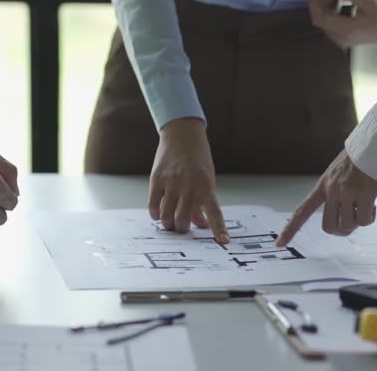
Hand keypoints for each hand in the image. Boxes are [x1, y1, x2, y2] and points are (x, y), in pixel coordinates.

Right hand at [149, 118, 228, 242]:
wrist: (182, 135)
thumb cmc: (197, 159)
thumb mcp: (207, 179)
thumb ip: (203, 204)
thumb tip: (203, 226)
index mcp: (206, 186)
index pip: (215, 212)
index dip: (219, 229)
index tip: (223, 241)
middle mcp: (189, 186)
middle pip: (183, 219)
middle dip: (182, 229)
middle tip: (182, 228)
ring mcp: (171, 183)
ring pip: (167, 215)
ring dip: (169, 224)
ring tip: (170, 223)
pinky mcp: (156, 179)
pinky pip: (153, 204)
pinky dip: (155, 214)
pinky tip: (158, 215)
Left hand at [276, 149, 376, 245]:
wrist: (372, 147)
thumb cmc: (356, 162)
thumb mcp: (336, 176)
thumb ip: (333, 195)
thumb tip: (342, 221)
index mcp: (322, 186)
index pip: (301, 211)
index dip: (290, 229)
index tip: (279, 244)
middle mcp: (331, 190)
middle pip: (329, 227)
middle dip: (341, 231)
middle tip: (351, 222)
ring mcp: (348, 193)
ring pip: (348, 225)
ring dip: (357, 222)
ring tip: (364, 207)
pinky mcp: (364, 195)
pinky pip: (364, 220)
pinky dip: (369, 218)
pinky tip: (373, 205)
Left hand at [309, 0, 376, 47]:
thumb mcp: (371, 4)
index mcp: (347, 30)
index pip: (320, 19)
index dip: (314, 4)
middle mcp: (340, 38)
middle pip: (321, 19)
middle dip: (324, 1)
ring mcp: (341, 40)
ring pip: (324, 22)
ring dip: (327, 6)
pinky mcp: (342, 39)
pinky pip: (330, 24)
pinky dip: (331, 12)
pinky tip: (340, 3)